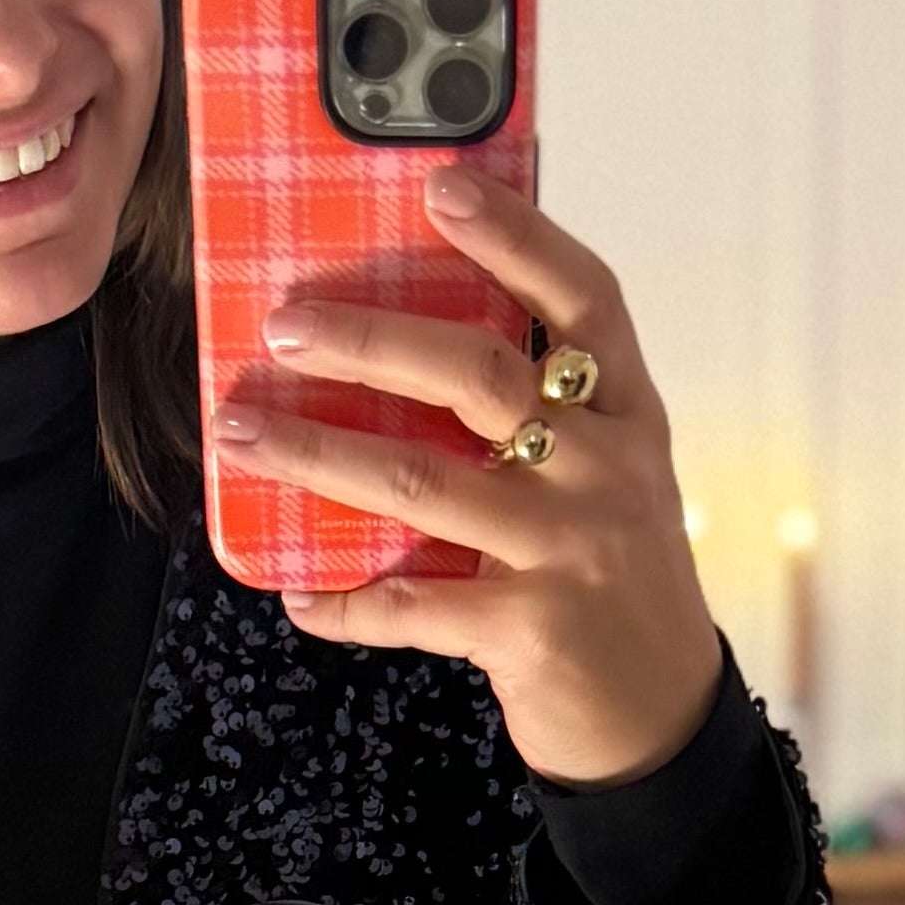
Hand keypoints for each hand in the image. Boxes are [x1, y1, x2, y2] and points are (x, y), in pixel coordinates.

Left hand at [221, 168, 721, 792]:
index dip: (517, 236)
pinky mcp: (529, 629)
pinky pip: (411, 604)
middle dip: (370, 338)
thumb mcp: (607, 480)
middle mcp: (606, 470)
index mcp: (628, 416)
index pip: (583, 301)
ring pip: (421, 480)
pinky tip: (295, 590)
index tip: (441, 186)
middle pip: (479, 374)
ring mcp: (569, 550)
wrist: (663, 718)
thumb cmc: (615, 580)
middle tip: (286, 321)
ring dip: (315, 453)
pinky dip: (344, 598)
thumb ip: (541, 416)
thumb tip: (404, 346)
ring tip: (242, 430)